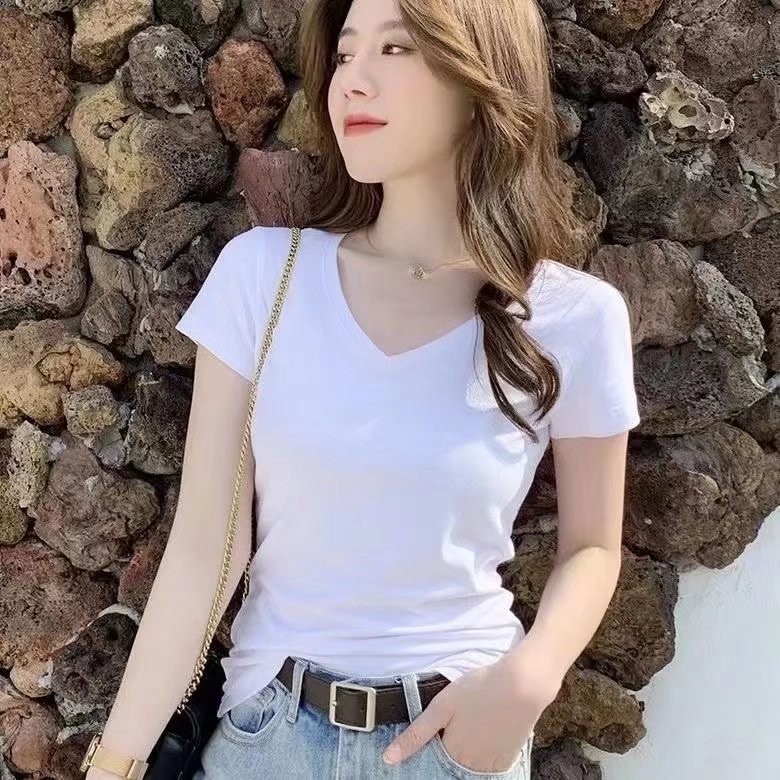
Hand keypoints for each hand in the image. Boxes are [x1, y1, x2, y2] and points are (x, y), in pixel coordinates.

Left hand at [382, 647, 560, 771]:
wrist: (523, 684)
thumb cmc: (479, 689)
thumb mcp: (441, 706)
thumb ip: (415, 734)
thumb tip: (389, 759)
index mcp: (452, 753)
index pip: (435, 755)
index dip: (437, 736)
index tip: (445, 721)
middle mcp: (471, 766)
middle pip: (454, 759)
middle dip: (452, 742)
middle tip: (463, 715)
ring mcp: (492, 765)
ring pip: (471, 761)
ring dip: (469, 746)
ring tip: (476, 717)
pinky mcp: (508, 758)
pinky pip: (490, 761)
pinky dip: (486, 748)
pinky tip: (489, 725)